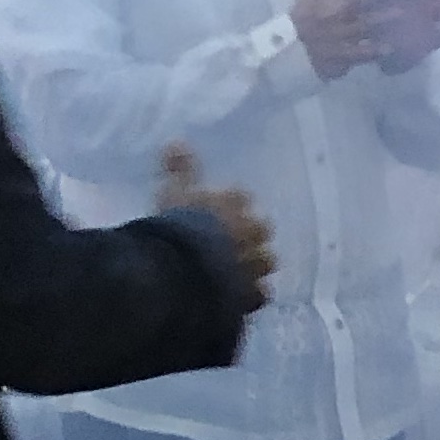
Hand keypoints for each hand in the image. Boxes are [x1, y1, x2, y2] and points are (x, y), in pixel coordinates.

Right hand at [154, 146, 273, 308]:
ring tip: (237, 271)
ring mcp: (257, 263)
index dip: (228, 205)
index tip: (215, 212)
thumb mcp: (172, 191)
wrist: (183, 270)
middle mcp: (254, 231)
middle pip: (261, 228)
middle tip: (229, 243)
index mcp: (236, 202)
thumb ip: (179, 168)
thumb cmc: (176, 225)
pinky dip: (251, 294)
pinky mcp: (254, 293)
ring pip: (266, 261)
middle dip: (250, 234)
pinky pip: (261, 293)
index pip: (240, 197)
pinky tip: (239, 297)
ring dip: (255, 264)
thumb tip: (177, 141)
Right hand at [290, 0, 396, 79]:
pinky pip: (361, 52)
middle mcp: (341, 11)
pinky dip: (375, 51)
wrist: (293, 44)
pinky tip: (391, 48)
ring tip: (403, 12)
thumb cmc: (306, 10)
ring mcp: (344, 32)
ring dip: (383, 18)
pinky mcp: (345, 53)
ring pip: (366, 25)